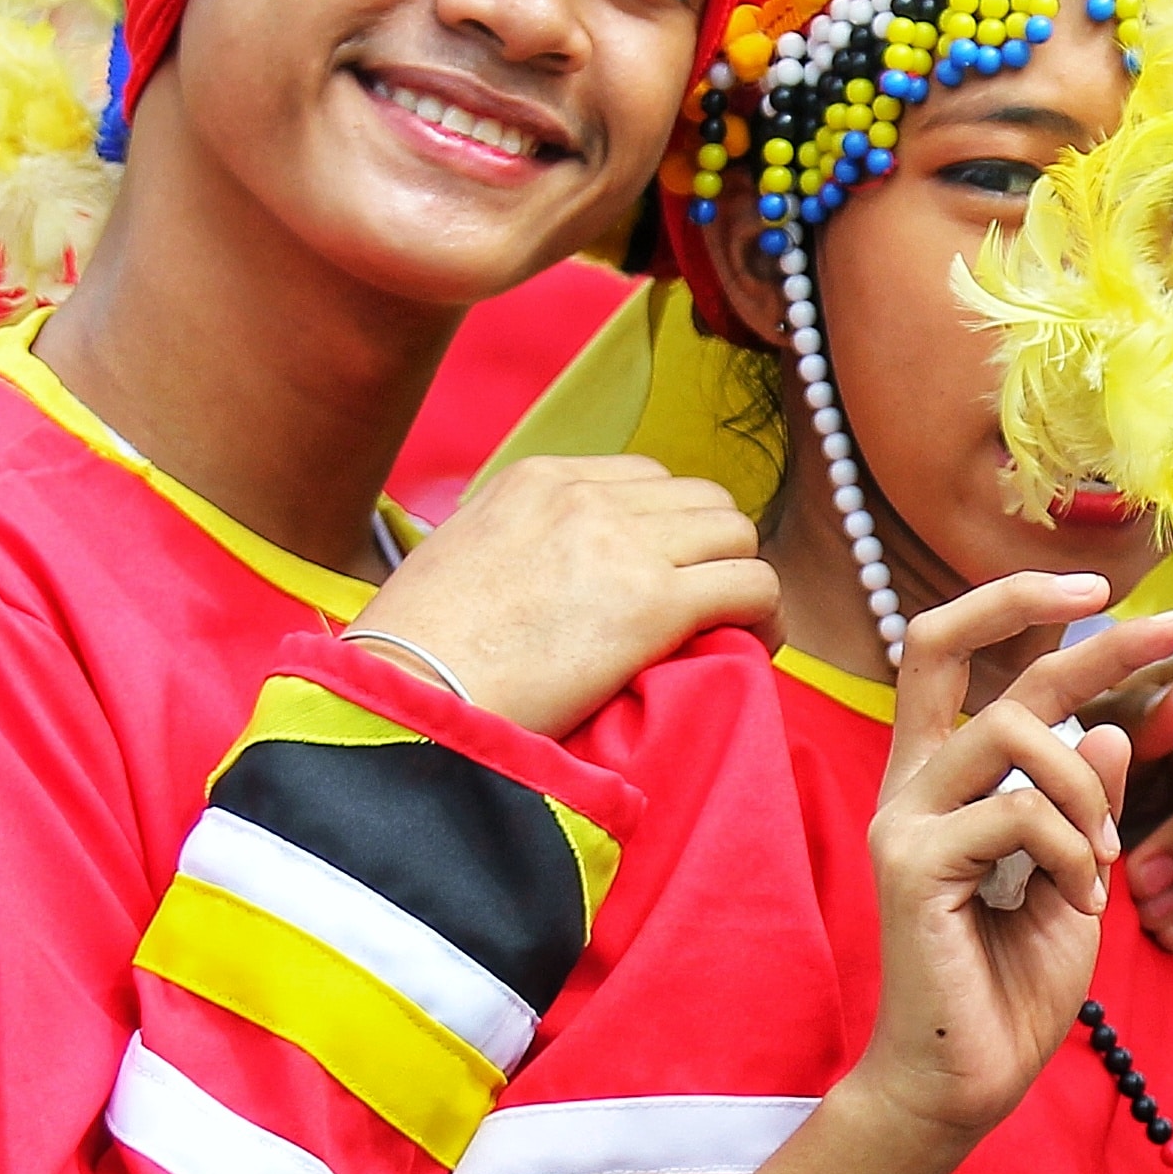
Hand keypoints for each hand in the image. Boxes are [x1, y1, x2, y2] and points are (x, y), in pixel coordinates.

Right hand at [358, 454, 775, 736]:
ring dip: (744, 578)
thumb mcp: (465, 553)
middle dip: (715, 548)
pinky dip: (766, 614)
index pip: (648, 478)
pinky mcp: (653, 604)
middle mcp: (585, 498)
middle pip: (702, 499)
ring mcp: (622, 545)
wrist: (407, 695)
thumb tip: (568, 570)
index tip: (672, 570)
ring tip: (735, 625)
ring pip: (737, 535)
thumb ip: (526, 538)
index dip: (673, 527)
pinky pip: (752, 586)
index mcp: (539, 478)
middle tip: (712, 601)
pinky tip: (753, 643)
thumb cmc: (418, 650)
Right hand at [856, 575, 1172, 1140]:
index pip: (959, 652)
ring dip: (1088, 790)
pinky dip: (1073, 852)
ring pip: (1013, 731)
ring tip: (1104, 863)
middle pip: (968, 651)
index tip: (1111, 592)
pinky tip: (1080, 905)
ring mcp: (902, 820)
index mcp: (944, 776)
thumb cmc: (1015, 984)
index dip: (1023, 603)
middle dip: (1073, 626)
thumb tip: (1119, 722)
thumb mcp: (1080, 872)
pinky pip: (1017, 814)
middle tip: (1170, 626)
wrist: (966, 1081)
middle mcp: (911, 783)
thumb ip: (1093, 798)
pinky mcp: (910, 865)